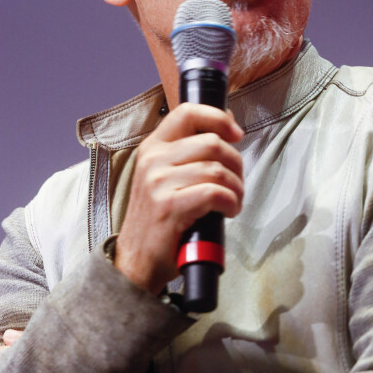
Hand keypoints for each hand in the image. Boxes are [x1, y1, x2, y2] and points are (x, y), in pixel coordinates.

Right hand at [115, 102, 243, 295]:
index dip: (218, 118)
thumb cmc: (157, 220)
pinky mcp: (169, 206)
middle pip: (212, 143)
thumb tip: (227, 125)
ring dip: (236, 188)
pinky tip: (228, 211)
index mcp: (153, 147)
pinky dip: (231, 202)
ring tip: (233, 201)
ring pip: (217, 170)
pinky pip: (215, 193)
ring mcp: (159, 183)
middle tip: (237, 183)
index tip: (236, 134)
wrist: (136, 259)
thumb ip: (190, 152)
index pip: (188, 112)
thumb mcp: (165, 177)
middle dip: (236, 164)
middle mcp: (153, 160)